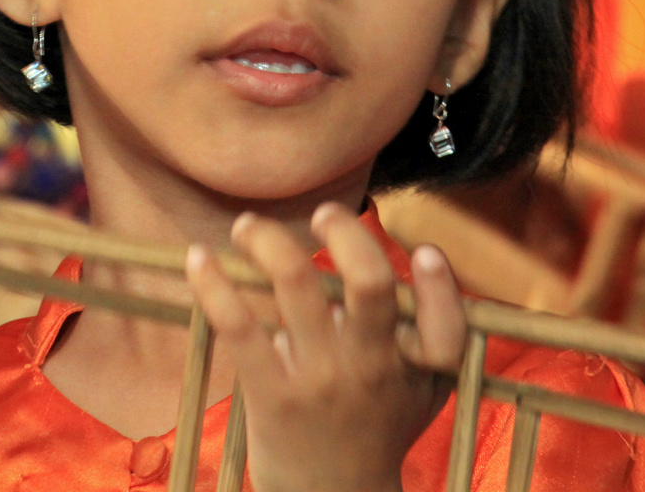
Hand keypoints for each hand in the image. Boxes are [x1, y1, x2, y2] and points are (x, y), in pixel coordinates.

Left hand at [186, 202, 465, 491]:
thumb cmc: (379, 431)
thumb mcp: (424, 391)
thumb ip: (432, 334)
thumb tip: (424, 255)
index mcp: (413, 365)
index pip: (446, 324)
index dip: (441, 284)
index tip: (424, 251)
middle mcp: (368, 365)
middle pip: (369, 284)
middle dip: (344, 233)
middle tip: (323, 214)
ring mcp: (317, 378)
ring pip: (297, 287)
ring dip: (268, 241)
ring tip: (246, 225)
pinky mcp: (269, 393)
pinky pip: (240, 326)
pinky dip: (215, 286)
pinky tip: (198, 258)